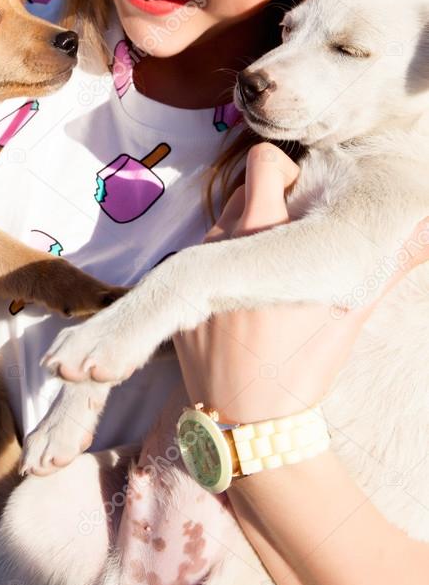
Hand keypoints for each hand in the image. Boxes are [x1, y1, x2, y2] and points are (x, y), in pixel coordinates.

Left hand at [174, 142, 428, 423]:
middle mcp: (218, 242)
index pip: (262, 160)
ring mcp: (193, 268)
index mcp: (260, 233)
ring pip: (220, 225)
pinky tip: (243, 306)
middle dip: (268, 205)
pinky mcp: (179, 295)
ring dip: (244, 236)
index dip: (284, 171)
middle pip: (241, 190)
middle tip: (291, 241)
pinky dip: (222, 270)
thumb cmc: (302, 364)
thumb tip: (424, 227)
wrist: (248, 424)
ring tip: (269, 279)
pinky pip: (202, 261)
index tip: (300, 197)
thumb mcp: (349, 310)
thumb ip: (388, 260)